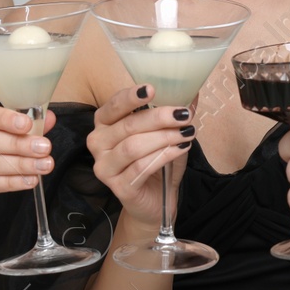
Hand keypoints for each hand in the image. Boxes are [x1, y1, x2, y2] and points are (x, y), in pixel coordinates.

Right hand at [86, 84, 192, 229]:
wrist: (155, 201)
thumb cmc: (156, 163)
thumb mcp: (165, 134)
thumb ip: (172, 115)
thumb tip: (191, 92)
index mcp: (104, 124)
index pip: (114, 105)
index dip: (131, 96)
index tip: (152, 89)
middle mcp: (98, 143)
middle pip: (128, 126)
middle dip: (159, 118)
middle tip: (184, 115)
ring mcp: (104, 167)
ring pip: (133, 146)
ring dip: (164, 137)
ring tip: (187, 133)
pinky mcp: (118, 187)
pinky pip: (141, 167)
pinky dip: (164, 156)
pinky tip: (180, 149)